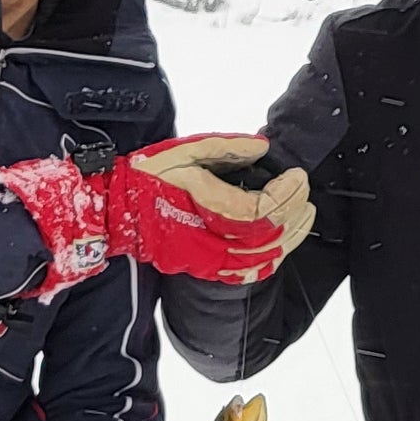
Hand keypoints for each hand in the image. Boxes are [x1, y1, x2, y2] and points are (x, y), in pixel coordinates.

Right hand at [0, 135, 303, 293]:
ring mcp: (205, 259)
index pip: (258, 210)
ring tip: (305, 214)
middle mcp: (206, 239)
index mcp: (202, 206)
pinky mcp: (204, 268)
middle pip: (267, 237)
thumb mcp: (184, 150)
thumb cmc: (145, 177)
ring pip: (262, 260)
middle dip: (294, 213)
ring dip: (290, 237)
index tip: (298, 176)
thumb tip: (263, 148)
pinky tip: (283, 241)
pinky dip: (272, 258)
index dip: (285, 195)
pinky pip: (247, 272)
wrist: (114, 210)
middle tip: (305, 191)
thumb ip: (227, 148)